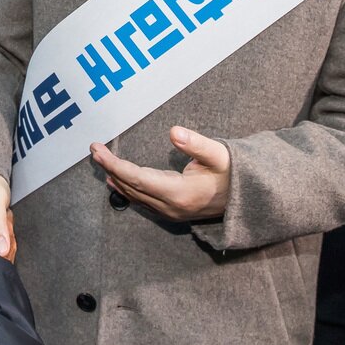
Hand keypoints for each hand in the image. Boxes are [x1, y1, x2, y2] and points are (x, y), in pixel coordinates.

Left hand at [90, 126, 230, 221]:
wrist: (250, 199)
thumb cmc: (235, 172)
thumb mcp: (219, 154)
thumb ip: (196, 144)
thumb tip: (174, 132)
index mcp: (179, 193)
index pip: (137, 177)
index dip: (114, 164)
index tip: (97, 150)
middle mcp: (171, 206)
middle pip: (131, 187)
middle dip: (110, 167)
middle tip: (94, 148)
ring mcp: (171, 212)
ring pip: (135, 195)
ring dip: (116, 178)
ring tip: (100, 161)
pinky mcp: (172, 211)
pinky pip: (142, 200)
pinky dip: (126, 189)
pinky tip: (115, 181)